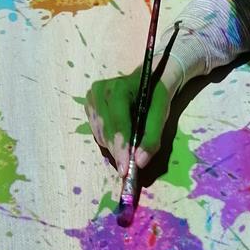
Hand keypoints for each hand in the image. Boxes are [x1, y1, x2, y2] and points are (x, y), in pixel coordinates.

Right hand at [85, 59, 181, 177]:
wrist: (147, 80)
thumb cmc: (155, 97)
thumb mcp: (160, 115)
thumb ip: (151, 138)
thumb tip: (139, 162)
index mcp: (119, 88)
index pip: (118, 123)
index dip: (121, 148)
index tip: (124, 169)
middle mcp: (100, 91)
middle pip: (106, 131)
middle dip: (118, 152)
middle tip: (127, 168)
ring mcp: (91, 98)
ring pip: (99, 135)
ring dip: (113, 147)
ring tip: (127, 147)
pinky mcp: (88, 106)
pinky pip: (96, 133)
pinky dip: (108, 141)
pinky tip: (119, 137)